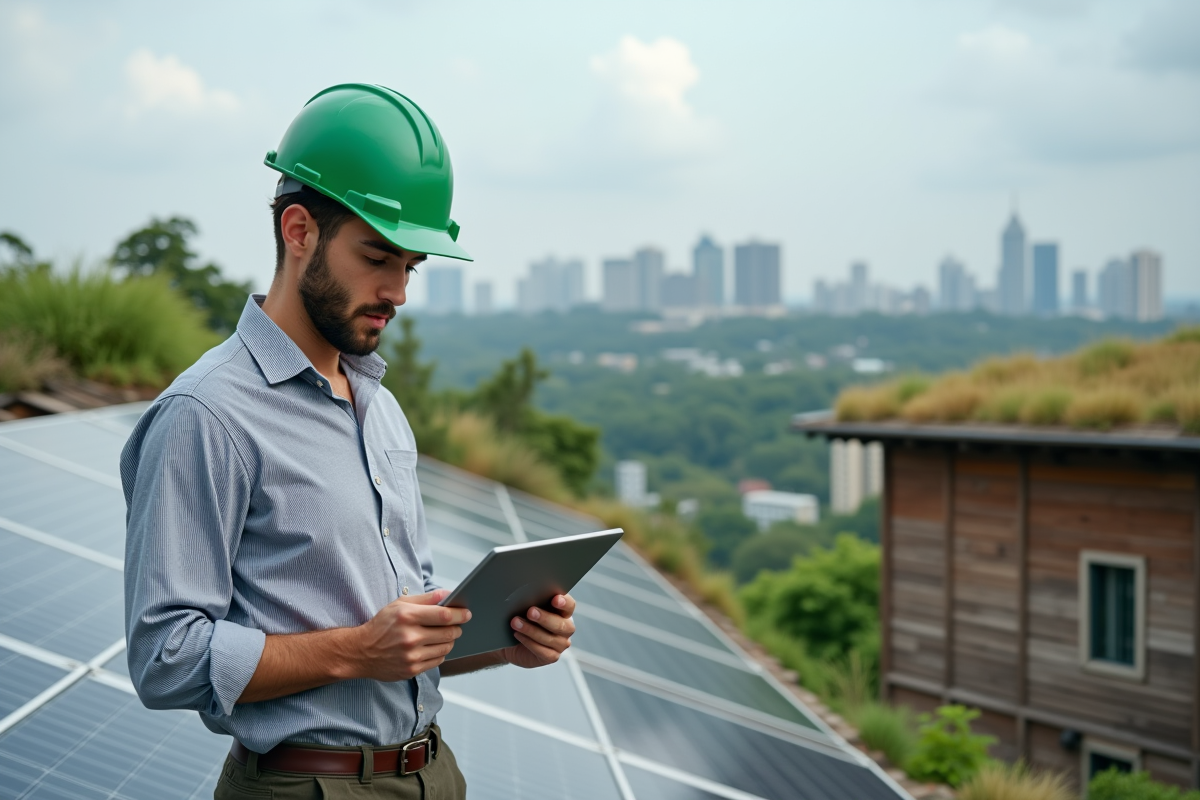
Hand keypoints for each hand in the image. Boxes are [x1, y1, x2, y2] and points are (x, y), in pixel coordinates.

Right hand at [349, 589, 469, 681]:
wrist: (361, 651)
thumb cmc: (381, 625)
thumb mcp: (399, 604)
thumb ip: (426, 598)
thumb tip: (448, 594)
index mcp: (407, 616)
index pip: (444, 615)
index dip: (460, 614)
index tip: (467, 613)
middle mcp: (410, 637)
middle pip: (449, 633)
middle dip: (456, 628)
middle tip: (455, 625)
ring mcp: (411, 656)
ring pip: (446, 648)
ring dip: (449, 641)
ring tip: (442, 635)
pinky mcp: (412, 670)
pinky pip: (437, 661)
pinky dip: (439, 653)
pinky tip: (431, 647)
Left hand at [501, 593, 575, 668]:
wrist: (512, 642)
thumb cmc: (523, 619)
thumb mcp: (528, 607)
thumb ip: (533, 600)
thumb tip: (526, 594)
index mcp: (564, 612)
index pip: (569, 606)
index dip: (564, 602)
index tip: (555, 599)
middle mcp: (566, 628)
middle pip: (561, 625)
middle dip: (545, 618)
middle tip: (530, 612)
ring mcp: (561, 644)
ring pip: (550, 639)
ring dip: (531, 630)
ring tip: (516, 623)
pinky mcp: (552, 657)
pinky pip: (543, 652)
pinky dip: (529, 643)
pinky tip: (518, 635)